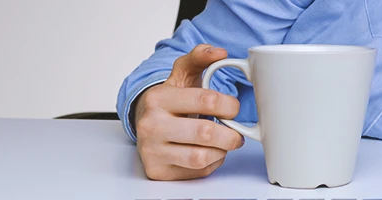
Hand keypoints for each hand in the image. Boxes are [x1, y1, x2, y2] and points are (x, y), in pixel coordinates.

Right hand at [133, 44, 243, 179]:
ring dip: (221, 150)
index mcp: (159, 98)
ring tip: (221, 142)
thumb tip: (219, 52)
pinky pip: (196, 172)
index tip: (232, 109)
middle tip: (235, 132)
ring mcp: (152, 150)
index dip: (230, 106)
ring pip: (201, 157)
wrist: (146, 122)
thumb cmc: (170, 100)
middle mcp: (151, 125)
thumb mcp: (183, 73)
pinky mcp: (158, 170)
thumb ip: (200, 57)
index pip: (207, 100)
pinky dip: (211, 163)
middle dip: (230, 134)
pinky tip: (207, 152)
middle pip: (206, 133)